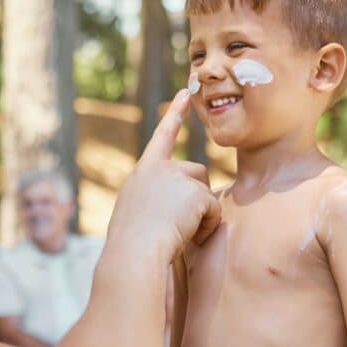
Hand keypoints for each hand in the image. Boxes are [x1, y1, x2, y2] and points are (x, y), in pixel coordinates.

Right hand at [111, 89, 221, 261]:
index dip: (174, 115)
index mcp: (142, 174)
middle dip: (198, 196)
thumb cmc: (132, 246)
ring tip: (179, 231)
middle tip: (180, 222)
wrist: (134, 253)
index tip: (185, 93)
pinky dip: (206, 226)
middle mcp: (158, 169)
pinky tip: (189, 236)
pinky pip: (214, 210)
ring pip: (207, 191)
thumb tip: (176, 206)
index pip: (161, 138)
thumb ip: (153, 201)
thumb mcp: (135, 215)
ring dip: (201, 213)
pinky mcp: (195, 193)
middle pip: (196, 172)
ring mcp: (176, 178)